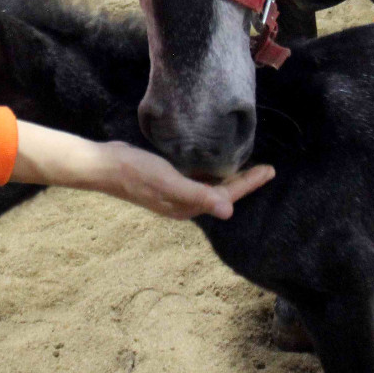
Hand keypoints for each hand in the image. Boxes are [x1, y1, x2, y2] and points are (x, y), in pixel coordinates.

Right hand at [11, 121, 273, 219]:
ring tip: (247, 165)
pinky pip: (197, 178)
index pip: (227, 195)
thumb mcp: (169, 182)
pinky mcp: (167, 180)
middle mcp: (184, 202)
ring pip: (210, 186)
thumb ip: (198, 194)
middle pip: (222, 193)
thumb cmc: (135, 172)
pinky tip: (214, 162)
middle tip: (266, 168)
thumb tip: (229, 210)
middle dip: (244, 182)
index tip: (270, 170)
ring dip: (229, 177)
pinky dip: (211, 171)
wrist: (103, 165)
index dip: (249, 183)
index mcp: (188, 206)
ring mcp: (175, 192)